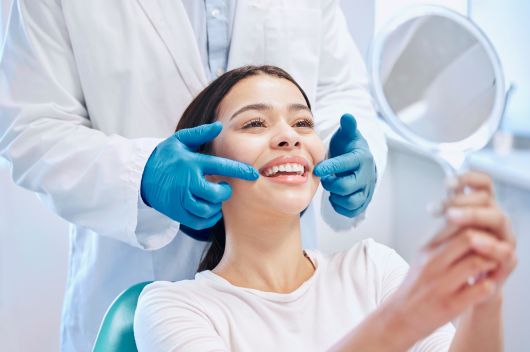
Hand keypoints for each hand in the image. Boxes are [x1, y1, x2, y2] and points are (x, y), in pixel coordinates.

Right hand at [140, 122, 258, 229]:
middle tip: (224, 188)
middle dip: (225, 192)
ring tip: (215, 198)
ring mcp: (180, 199)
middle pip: (215, 194)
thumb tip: (219, 126)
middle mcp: (186, 182)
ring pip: (207, 210)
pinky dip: (208, 219)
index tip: (253, 174)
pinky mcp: (175, 212)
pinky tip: (210, 210)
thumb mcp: (179, 140)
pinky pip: (198, 222)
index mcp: (191, 163)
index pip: (221, 166)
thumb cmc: (164, 156)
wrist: (139, 175)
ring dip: (217, 206)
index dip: (240, 171)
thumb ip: (200, 133)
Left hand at [313, 114, 376, 217]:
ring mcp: (366, 190)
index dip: (330, 167)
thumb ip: (347, 126)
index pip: (346, 164)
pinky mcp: (363, 201)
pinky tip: (335, 197)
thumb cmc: (350, 147)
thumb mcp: (348, 135)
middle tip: (325, 178)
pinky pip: (352, 210)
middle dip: (331, 184)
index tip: (317, 169)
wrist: (361, 161)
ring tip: (331, 187)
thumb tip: (347, 116)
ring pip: (352, 201)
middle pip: (347, 186)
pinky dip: (341, 207)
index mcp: (361, 158)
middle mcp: (366, 176)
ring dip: (336, 197)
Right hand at [383, 172, 516, 341]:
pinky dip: (490, 286)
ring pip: (477, 262)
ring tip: (490, 267)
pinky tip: (485, 286)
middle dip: (487, 242)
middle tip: (493, 249)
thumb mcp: (423, 257)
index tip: (483, 233)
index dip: (475, 224)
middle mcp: (432, 263)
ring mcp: (441, 284)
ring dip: (491, 263)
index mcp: (426, 249)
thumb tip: (467, 224)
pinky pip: (481, 289)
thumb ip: (443, 241)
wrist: (401, 316)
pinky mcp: (451, 305)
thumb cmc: (417, 285)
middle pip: (469, 238)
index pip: (455, 222)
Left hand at [441, 172, 516, 302]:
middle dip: (462, 200)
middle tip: (441, 207)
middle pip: (487, 199)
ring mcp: (504, 238)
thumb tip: (438, 197)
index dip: (468, 178)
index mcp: (483, 207)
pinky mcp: (508, 260)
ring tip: (452, 218)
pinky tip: (474, 241)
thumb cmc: (456, 253)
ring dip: (474, 216)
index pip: (483, 183)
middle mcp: (496, 219)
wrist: (464, 286)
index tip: (446, 182)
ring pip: (498, 219)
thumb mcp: (448, 230)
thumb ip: (448, 211)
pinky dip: (490, 244)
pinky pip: (506, 249)